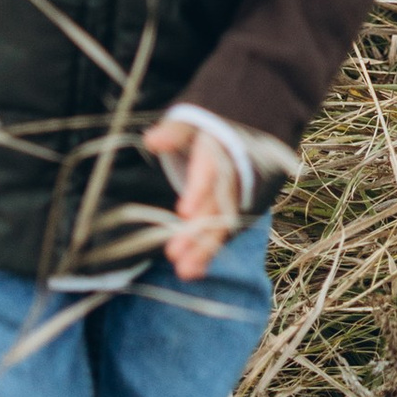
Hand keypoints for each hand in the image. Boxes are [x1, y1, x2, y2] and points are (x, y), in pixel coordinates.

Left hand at [145, 116, 241, 280]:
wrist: (244, 136)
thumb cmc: (208, 131)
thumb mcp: (192, 124)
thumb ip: (174, 133)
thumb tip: (152, 140)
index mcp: (221, 150)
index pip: (211, 171)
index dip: (199, 191)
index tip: (183, 213)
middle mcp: (232, 176)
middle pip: (215, 206)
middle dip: (197, 230)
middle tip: (173, 253)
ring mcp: (234, 197)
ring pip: (220, 225)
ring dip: (203, 248)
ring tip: (183, 271)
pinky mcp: (232, 212)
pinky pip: (222, 234)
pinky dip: (208, 252)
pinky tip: (194, 271)